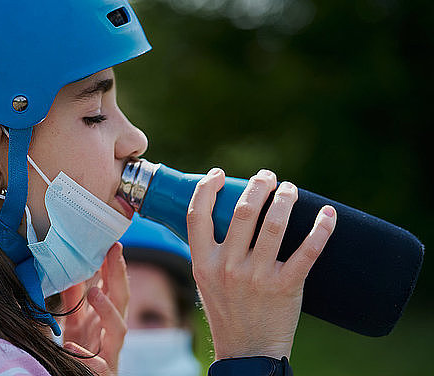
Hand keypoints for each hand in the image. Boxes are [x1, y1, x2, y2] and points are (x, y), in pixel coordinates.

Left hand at [61, 243, 128, 374]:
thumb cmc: (84, 349)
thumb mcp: (76, 320)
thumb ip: (74, 298)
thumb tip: (69, 268)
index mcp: (108, 316)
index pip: (115, 286)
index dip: (115, 265)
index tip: (112, 243)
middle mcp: (113, 331)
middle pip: (122, 299)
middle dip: (119, 275)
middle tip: (112, 252)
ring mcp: (110, 351)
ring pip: (118, 329)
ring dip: (108, 310)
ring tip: (94, 293)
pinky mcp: (103, 372)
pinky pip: (97, 365)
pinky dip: (86, 357)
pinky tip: (70, 346)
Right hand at [187, 168, 335, 359]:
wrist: (247, 351)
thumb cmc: (227, 310)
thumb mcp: (205, 279)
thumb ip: (211, 249)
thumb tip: (228, 211)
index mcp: (203, 262)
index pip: (197, 215)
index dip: (207, 188)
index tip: (219, 174)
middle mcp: (227, 267)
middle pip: (242, 211)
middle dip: (258, 185)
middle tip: (268, 177)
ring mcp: (256, 278)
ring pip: (274, 225)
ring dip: (285, 199)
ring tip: (290, 190)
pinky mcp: (285, 287)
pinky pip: (307, 252)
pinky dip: (321, 230)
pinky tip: (328, 214)